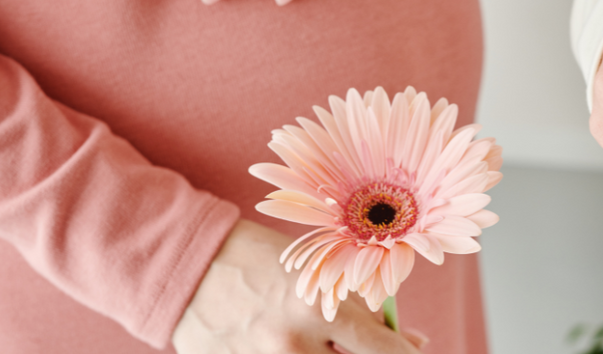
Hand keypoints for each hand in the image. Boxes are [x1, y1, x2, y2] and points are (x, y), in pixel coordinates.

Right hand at [173, 220, 425, 353]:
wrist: (187, 264)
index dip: (405, 352)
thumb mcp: (316, 270)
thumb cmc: (258, 258)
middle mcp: (293, 346)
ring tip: (321, 340)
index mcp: (319, 310)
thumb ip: (361, 307)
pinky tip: (287, 341)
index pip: (384, 350)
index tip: (415, 350)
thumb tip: (410, 341)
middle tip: (365, 345)